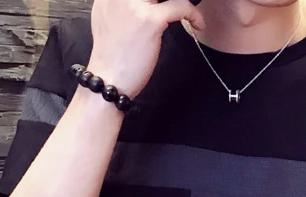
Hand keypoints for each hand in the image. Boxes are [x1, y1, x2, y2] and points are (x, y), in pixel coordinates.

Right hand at [87, 0, 204, 97]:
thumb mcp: (107, 19)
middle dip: (165, 0)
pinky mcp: (150, 21)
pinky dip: (193, 14)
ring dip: (181, 1)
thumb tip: (142, 4)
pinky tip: (198, 23)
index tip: (164, 4)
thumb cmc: (113, 56)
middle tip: (176, 8)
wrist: (108, 79)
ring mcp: (135, 5)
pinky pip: (180, 6)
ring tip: (187, 11)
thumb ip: (122, 4)